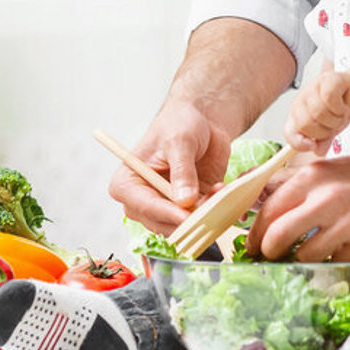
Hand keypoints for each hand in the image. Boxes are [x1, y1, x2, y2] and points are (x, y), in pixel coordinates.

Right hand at [108, 96, 231, 236]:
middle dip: (187, 218)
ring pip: (183, 228)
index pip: (142, 205)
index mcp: (128, 182)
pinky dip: (214, 211)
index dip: (165, 213)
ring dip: (203, 215)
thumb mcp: (179, 142)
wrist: (202, 120)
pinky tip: (220, 189)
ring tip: (216, 190)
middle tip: (209, 203)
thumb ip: (182, 171)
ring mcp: (167, 207)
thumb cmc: (180, 123)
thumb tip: (184, 201)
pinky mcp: (189, 210)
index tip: (187, 216)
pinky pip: (202, 222)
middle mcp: (144, 200)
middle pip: (162, 224)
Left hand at [246, 142, 349, 261]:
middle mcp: (326, 198)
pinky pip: (335, 264)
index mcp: (312, 176)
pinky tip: (329, 260)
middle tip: (269, 258)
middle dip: (269, 252)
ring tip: (301, 260)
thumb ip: (294, 184)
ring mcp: (348, 223)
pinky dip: (328, 266)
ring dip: (299, 262)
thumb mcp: (327, 169)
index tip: (251, 245)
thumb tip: (259, 198)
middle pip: (279, 235)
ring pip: (305, 255)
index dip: (255, 232)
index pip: (269, 209)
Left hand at [284, 68, 349, 153]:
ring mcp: (312, 88)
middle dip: (324, 131)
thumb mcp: (331, 128)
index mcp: (298, 115)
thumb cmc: (339, 108)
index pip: (289, 132)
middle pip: (305, 124)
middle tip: (335, 125)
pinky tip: (344, 105)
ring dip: (336, 119)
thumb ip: (323, 140)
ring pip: (319, 113)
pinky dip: (340, 107)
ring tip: (341, 115)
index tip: (313, 146)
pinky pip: (330, 98)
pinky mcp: (327, 79)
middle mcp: (302, 101)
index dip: (299, 143)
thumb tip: (318, 151)